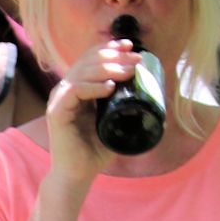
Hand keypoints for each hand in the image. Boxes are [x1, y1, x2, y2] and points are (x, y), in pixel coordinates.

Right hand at [43, 35, 141, 183]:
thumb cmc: (95, 151)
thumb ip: (130, 114)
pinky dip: (93, 86)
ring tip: (128, 72)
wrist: (78, 174)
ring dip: (108, 68)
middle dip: (114, 56)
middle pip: (87, 60)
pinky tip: (110, 87)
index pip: (91, 59)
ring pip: (82, 72)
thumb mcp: (117, 126)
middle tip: (136, 59)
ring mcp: (60, 100)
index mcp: (79, 88)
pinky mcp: (57, 112)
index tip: (130, 46)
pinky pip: (74, 90)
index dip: (110, 48)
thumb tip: (162, 110)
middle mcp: (67, 90)